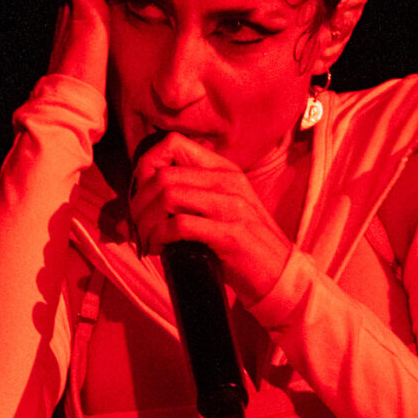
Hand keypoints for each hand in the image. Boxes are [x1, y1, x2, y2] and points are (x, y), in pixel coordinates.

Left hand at [127, 133, 295, 303]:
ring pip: (168, 196)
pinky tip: (158, 249)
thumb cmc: (242, 245)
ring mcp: (232, 207)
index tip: (141, 193)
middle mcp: (228, 182)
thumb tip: (139, 199)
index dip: (147, 164)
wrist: (279, 274)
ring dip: (146, 221)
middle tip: (138, 225)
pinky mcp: (230, 235)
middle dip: (139, 202)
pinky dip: (159, 237)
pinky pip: (180, 225)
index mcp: (224, 170)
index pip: (174, 143)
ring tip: (146, 238)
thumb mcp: (221, 207)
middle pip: (164, 174)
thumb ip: (191, 195)